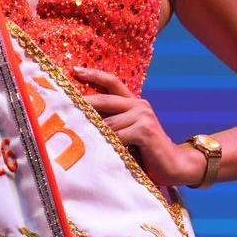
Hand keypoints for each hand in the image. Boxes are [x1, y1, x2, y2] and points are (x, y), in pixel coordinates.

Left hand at [75, 65, 203, 186]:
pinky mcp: (144, 130)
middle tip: (60, 108)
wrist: (176, 166)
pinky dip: (107, 145)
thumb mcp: (128, 135)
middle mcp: (139, 105)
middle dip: (82, 104)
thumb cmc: (147, 154)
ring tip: (78, 143)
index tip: (73, 70)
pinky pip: (117, 136)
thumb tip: (81, 121)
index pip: (112, 82)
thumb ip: (112, 125)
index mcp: (134, 103)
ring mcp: (143, 116)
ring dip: (94, 135)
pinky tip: (101, 154)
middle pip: (104, 99)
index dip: (93, 74)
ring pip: (107, 124)